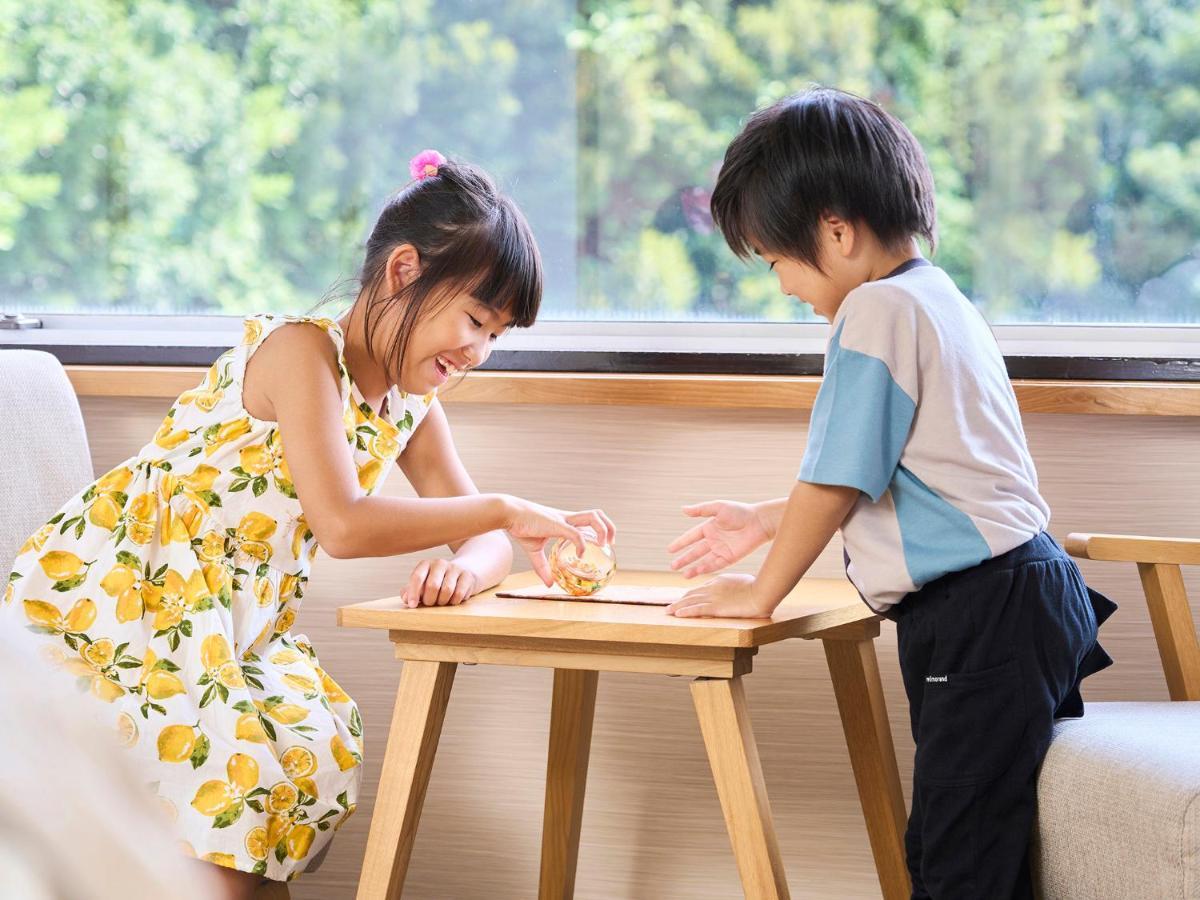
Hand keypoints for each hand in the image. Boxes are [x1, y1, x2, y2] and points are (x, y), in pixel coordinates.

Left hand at [402, 558, 479, 607]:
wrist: (464, 572)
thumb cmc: (438, 582)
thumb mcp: (422, 585)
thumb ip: (410, 591)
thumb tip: (406, 598)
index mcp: (425, 564)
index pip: (417, 577)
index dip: (413, 593)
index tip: (412, 605)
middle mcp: (439, 563)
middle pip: (432, 586)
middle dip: (430, 600)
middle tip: (431, 603)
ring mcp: (455, 568)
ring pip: (447, 591)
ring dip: (443, 602)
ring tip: (442, 602)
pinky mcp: (467, 575)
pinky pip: (459, 594)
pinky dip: (454, 601)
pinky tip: (453, 600)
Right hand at [501, 496, 615, 585]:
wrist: (509, 514)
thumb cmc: (521, 527)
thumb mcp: (534, 551)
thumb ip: (543, 567)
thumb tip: (549, 584)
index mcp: (564, 521)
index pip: (589, 518)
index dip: (601, 528)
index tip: (605, 542)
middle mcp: (567, 518)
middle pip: (597, 514)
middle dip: (609, 527)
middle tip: (610, 544)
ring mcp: (563, 519)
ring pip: (593, 516)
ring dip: (603, 530)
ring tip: (603, 544)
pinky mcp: (556, 524)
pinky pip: (575, 533)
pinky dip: (582, 543)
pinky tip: (581, 553)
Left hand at [666, 573, 772, 618]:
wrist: (761, 593)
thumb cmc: (757, 587)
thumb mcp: (742, 582)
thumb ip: (732, 585)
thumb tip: (731, 591)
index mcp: (719, 581)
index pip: (701, 588)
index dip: (690, 594)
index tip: (684, 599)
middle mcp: (712, 588)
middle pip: (691, 594)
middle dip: (680, 600)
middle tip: (670, 606)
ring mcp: (713, 597)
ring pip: (690, 602)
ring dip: (677, 606)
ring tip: (668, 611)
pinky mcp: (715, 607)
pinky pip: (696, 610)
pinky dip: (685, 612)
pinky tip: (677, 614)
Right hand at [668, 500, 770, 577]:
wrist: (759, 522)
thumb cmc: (740, 511)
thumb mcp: (718, 507)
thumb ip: (701, 510)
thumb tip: (683, 509)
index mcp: (709, 528)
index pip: (691, 537)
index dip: (680, 543)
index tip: (670, 550)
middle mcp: (713, 540)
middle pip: (695, 552)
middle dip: (684, 559)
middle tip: (672, 566)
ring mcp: (721, 550)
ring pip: (703, 561)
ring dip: (693, 567)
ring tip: (683, 574)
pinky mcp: (730, 558)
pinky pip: (715, 564)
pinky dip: (706, 568)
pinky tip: (698, 571)